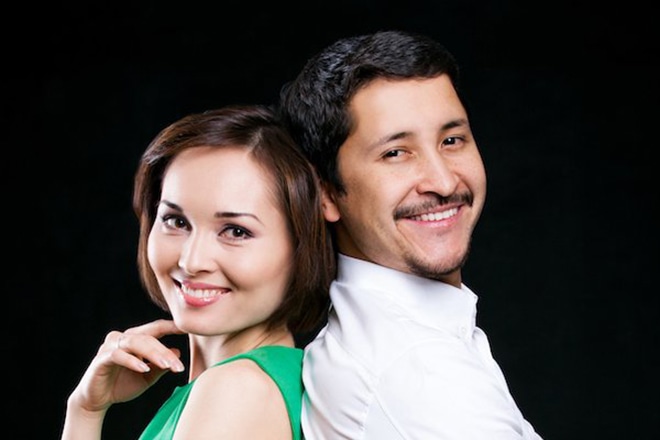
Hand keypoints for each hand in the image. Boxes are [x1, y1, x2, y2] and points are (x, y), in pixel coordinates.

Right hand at [68, 319, 185, 413]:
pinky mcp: (101, 358)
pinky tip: (144, 369)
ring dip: (153, 354)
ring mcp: (111, 346)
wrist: (97, 400)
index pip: (156, 328)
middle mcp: (123, 338)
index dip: (172, 327)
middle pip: (149, 337)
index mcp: (135, 338)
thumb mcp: (148, 377)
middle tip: (178, 366)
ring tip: (166, 365)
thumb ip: (160, 365)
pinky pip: (118, 355)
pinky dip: (132, 361)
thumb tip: (178, 352)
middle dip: (165, 351)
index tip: (190, 329)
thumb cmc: (122, 385)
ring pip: (136, 343)